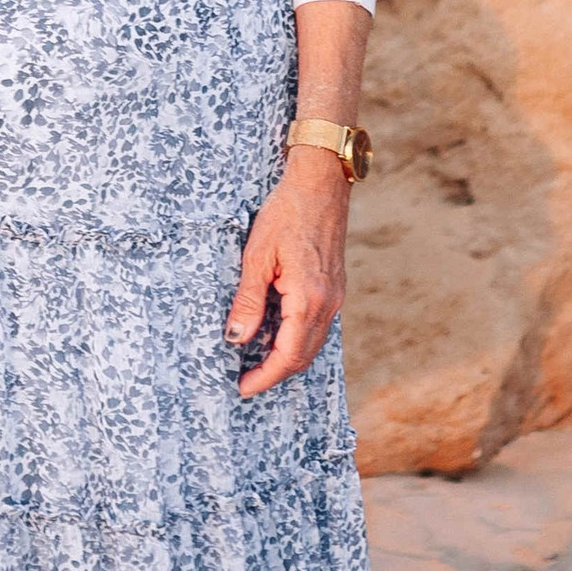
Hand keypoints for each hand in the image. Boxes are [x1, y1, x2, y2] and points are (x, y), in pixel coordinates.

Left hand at [225, 155, 348, 399]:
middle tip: (245, 381)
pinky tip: (275, 335)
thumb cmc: (287, 212)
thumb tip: (236, 339)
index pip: (288, 355)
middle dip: (274, 374)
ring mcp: (335, 296)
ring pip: (312, 343)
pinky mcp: (334, 287)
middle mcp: (328, 303)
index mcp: (309, 298)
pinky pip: (317, 326)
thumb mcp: (256, 256)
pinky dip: (296, 339)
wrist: (321, 183)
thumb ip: (248, 301)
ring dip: (286, 358)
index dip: (265, 377)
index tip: (242, 388)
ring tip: (256, 363)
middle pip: (303, 356)